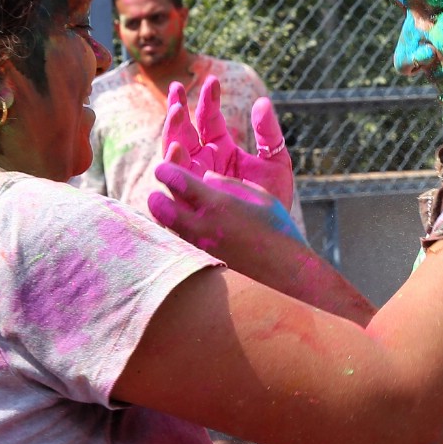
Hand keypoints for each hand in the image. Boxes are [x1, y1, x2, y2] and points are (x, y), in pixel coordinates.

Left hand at [150, 149, 307, 273]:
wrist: (287, 274)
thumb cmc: (278, 231)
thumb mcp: (260, 198)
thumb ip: (229, 184)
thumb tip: (205, 177)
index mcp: (217, 204)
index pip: (177, 180)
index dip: (166, 170)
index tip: (163, 169)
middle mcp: (202, 227)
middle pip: (159, 206)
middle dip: (156, 197)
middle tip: (158, 193)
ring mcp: (199, 248)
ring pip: (165, 227)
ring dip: (163, 217)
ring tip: (169, 212)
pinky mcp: (201, 263)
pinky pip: (177, 244)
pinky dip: (175, 234)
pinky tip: (184, 232)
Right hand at [160, 77, 296, 210]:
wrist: (273, 236)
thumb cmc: (274, 200)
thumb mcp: (277, 162)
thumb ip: (269, 134)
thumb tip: (262, 102)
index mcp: (221, 149)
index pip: (208, 119)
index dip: (208, 100)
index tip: (213, 81)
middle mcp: (202, 162)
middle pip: (183, 131)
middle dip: (178, 109)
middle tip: (177, 89)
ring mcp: (192, 180)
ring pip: (174, 152)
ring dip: (172, 131)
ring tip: (176, 112)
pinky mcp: (186, 200)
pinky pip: (174, 180)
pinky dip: (173, 164)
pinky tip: (176, 149)